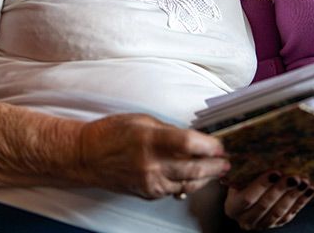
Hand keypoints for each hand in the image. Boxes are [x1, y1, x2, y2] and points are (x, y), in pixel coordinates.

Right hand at [77, 113, 229, 198]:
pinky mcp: (147, 193)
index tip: (221, 144)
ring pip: (187, 183)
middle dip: (214, 165)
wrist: (86, 157)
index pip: (188, 144)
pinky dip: (188, 185)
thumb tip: (192, 137)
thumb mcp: (142, 120)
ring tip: (219, 171)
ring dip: (206, 177)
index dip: (209, 145)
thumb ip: (168, 130)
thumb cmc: (111, 132)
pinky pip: (174, 190)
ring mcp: (149, 182)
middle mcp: (151, 164)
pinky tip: (197, 179)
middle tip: (228, 161)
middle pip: (193, 168)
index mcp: (150, 140)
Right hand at [224, 171, 313, 229]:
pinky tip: (308, 189)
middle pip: (265, 205)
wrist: (244, 193)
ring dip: (294, 196)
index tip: (275, 172)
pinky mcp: (276, 224)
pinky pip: (289, 214)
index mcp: (233, 207)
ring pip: (279, 212)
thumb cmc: (241, 178)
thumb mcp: (237, 175)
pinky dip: (301, 201)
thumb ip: (244, 169)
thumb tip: (257, 147)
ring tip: (303, 182)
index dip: (262, 185)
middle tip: (294, 177)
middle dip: (281, 190)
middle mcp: (246, 219)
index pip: (248, 198)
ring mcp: (261, 224)